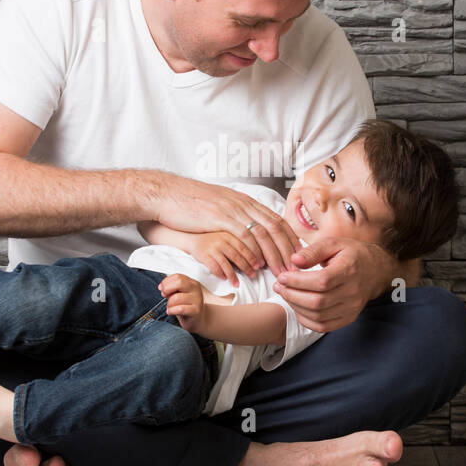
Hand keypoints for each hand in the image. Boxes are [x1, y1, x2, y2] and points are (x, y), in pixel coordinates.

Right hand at [146, 174, 300, 276]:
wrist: (166, 193)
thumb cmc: (189, 202)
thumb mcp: (218, 204)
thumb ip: (234, 214)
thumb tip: (244, 226)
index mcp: (245, 200)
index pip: (276, 219)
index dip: (290, 238)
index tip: (299, 254)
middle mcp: (244, 203)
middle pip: (276, 226)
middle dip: (289, 249)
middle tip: (297, 268)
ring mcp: (233, 209)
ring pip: (264, 233)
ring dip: (275, 255)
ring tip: (282, 272)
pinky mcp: (220, 217)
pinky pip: (244, 236)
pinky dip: (254, 252)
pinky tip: (258, 265)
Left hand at [159, 273, 206, 333]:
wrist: (198, 320)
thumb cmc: (186, 306)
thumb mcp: (178, 294)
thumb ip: (171, 289)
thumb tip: (162, 287)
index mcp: (191, 283)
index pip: (177, 276)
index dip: (166, 282)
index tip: (161, 288)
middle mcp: (195, 289)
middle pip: (179, 282)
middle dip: (167, 289)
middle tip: (164, 295)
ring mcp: (197, 300)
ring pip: (177, 297)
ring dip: (169, 303)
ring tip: (169, 307)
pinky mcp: (196, 311)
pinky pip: (180, 309)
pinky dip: (172, 310)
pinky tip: (170, 312)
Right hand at [189, 230, 260, 285]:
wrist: (192, 237)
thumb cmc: (213, 238)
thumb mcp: (227, 235)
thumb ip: (239, 242)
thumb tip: (256, 257)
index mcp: (230, 234)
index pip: (245, 246)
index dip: (254, 257)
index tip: (260, 265)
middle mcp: (222, 240)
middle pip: (238, 256)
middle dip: (247, 267)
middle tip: (253, 275)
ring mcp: (212, 248)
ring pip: (226, 264)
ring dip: (233, 276)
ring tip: (237, 284)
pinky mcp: (203, 255)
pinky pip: (214, 267)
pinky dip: (220, 274)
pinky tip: (224, 279)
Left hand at [272, 237, 396, 332]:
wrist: (375, 270)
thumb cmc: (351, 254)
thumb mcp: (333, 244)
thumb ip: (313, 251)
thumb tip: (294, 260)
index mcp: (349, 270)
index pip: (321, 281)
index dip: (298, 281)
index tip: (283, 277)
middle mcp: (352, 292)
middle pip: (317, 301)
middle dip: (292, 295)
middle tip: (279, 286)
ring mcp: (351, 308)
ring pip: (318, 316)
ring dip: (296, 307)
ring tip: (286, 295)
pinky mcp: (348, 318)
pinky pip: (323, 327)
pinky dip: (306, 320)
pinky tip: (297, 308)